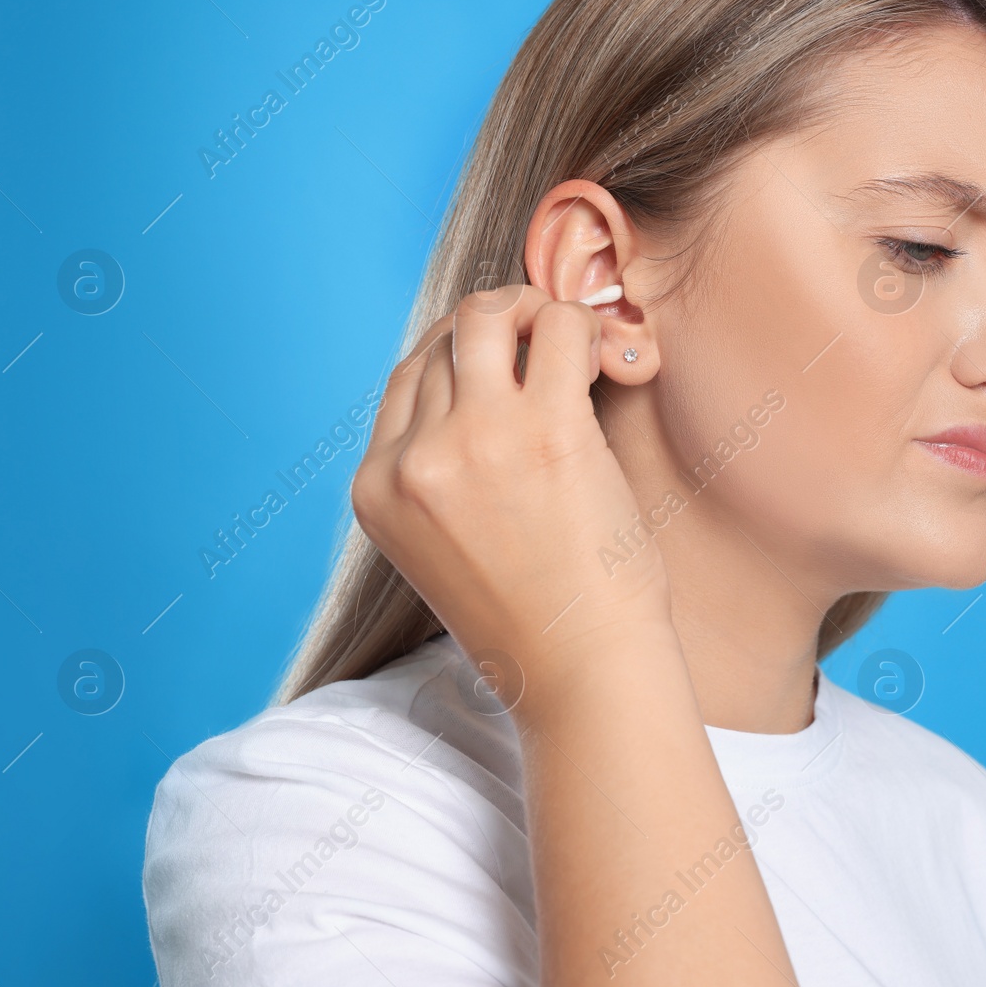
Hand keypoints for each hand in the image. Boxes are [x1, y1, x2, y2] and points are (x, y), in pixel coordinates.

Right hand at [351, 283, 673, 705]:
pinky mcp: (545, 431)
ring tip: (574, 343)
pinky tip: (610, 358)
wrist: (583, 674)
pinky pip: (561, 329)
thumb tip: (478, 383)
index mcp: (375, 489)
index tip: (510, 367)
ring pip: (488, 315)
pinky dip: (585, 327)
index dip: (462, 357)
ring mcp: (473, 440)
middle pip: (444, 340)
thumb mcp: (442, 547)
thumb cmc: (533, 618)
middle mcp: (412, 460)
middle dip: (498, 327)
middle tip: (548, 346)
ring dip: (534, 312)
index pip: (407, 377)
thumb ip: (438, 473)